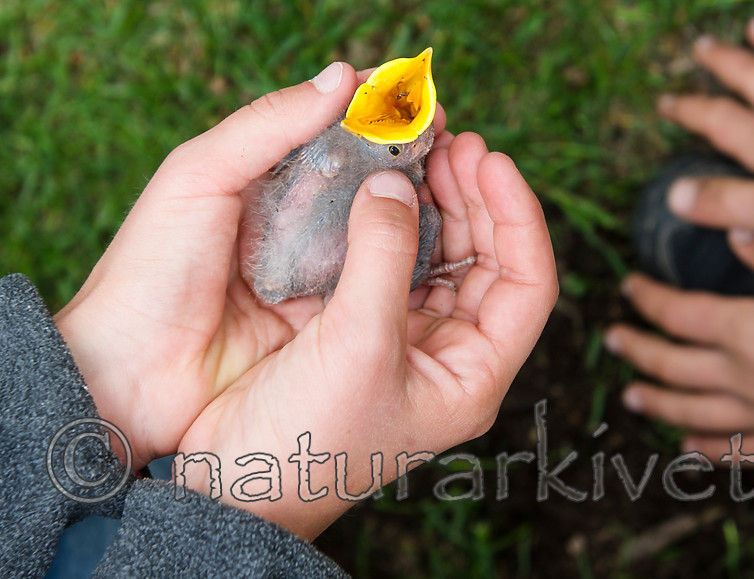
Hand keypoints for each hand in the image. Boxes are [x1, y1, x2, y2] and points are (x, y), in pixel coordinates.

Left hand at [53, 62, 446, 467]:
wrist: (133, 376)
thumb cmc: (151, 268)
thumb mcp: (200, 176)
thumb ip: (268, 124)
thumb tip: (342, 75)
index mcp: (261, 179)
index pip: (332, 132)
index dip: (378, 115)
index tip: (422, 101)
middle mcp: (296, 223)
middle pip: (365, 181)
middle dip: (410, 159)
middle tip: (455, 144)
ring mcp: (315, 272)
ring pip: (380, 231)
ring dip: (416, 207)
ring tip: (460, 187)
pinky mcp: (329, 319)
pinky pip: (377, 284)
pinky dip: (406, 263)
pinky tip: (437, 244)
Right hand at [176, 132, 557, 540]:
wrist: (237, 488)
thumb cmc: (307, 438)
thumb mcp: (357, 343)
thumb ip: (381, 257)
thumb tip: (393, 186)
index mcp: (474, 375)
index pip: (528, 283)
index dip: (518, 216)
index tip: (491, 160)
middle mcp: (453, 357)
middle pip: (491, 262)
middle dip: (478, 199)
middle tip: (455, 142)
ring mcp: (413, 343)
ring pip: (447, 258)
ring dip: (442, 204)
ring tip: (427, 153)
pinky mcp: (371, 331)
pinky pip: (401, 264)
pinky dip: (400, 223)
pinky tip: (389, 189)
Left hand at [605, 232, 753, 482]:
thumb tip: (735, 231)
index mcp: (746, 331)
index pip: (679, 312)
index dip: (647, 298)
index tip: (627, 287)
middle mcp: (740, 376)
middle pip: (671, 364)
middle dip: (636, 350)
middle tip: (611, 340)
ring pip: (690, 410)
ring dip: (656, 403)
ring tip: (630, 398)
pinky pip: (733, 449)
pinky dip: (706, 449)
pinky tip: (689, 449)